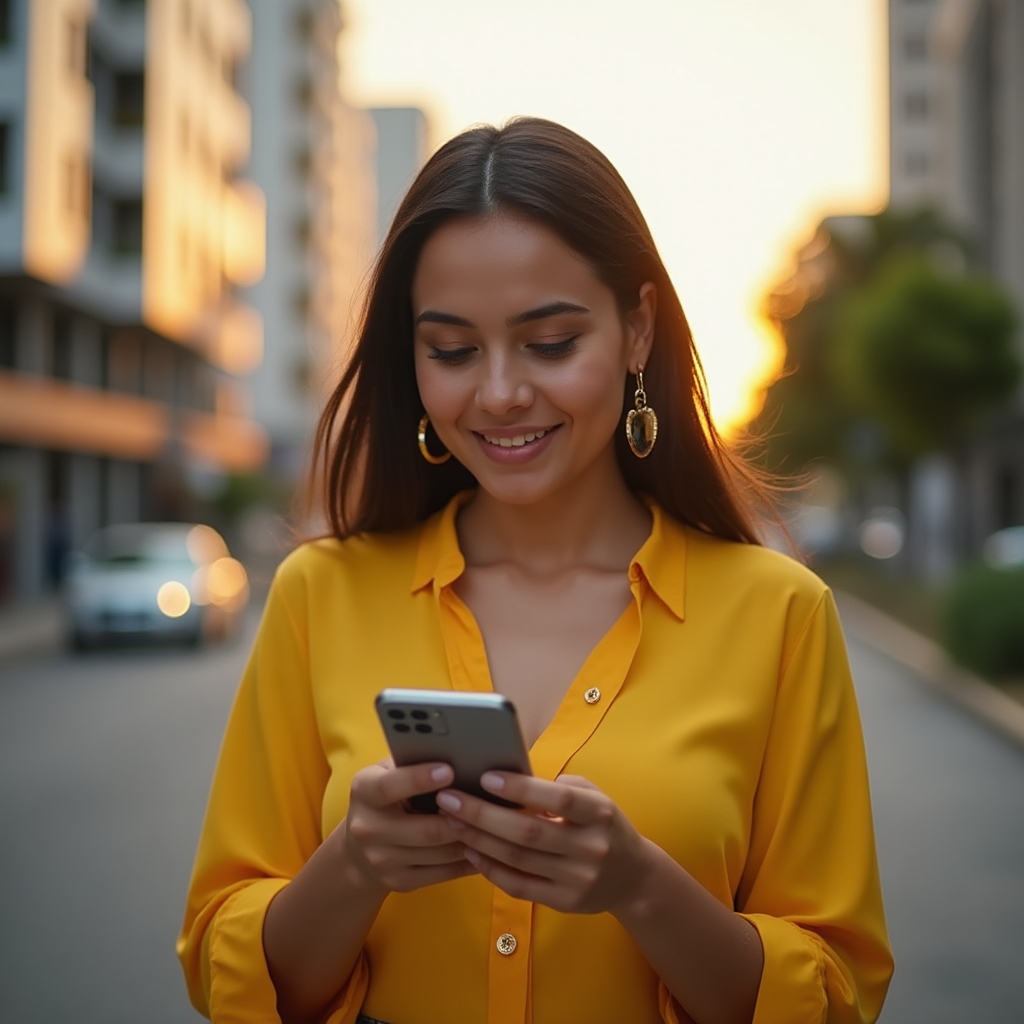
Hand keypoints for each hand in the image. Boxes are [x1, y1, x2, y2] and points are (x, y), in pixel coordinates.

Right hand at [340, 760, 477, 898]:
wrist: (358, 851)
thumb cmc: (385, 798)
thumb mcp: (387, 774)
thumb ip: (412, 763)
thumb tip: (455, 751)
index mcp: (364, 792)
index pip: (389, 786)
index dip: (419, 779)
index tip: (449, 770)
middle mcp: (368, 829)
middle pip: (425, 829)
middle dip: (460, 818)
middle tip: (488, 804)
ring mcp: (382, 860)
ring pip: (440, 853)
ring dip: (471, 839)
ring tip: (496, 824)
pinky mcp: (399, 882)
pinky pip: (443, 873)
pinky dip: (469, 860)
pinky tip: (486, 846)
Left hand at [435, 772, 652, 914]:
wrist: (633, 878)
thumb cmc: (603, 825)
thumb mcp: (594, 797)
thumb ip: (559, 787)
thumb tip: (511, 778)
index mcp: (600, 813)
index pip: (558, 799)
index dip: (521, 788)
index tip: (486, 776)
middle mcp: (591, 847)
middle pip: (529, 831)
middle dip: (483, 814)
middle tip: (449, 799)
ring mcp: (578, 879)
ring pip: (518, 859)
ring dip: (478, 839)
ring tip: (450, 821)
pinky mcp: (564, 902)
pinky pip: (519, 885)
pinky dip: (490, 868)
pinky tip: (469, 851)